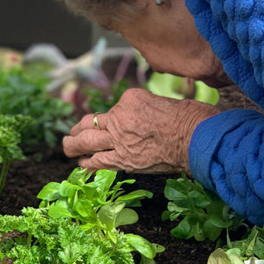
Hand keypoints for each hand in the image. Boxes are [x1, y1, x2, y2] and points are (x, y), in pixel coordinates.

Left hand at [63, 88, 218, 172]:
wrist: (195, 137)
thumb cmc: (190, 118)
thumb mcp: (166, 102)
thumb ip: (150, 110)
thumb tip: (147, 122)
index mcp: (131, 98)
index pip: (117, 108)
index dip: (118, 117)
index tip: (123, 124)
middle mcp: (120, 116)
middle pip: (91, 122)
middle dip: (79, 128)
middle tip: (73, 132)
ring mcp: (119, 138)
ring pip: (87, 141)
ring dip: (74, 145)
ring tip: (67, 147)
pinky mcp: (123, 158)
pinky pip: (98, 161)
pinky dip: (88, 163)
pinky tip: (82, 165)